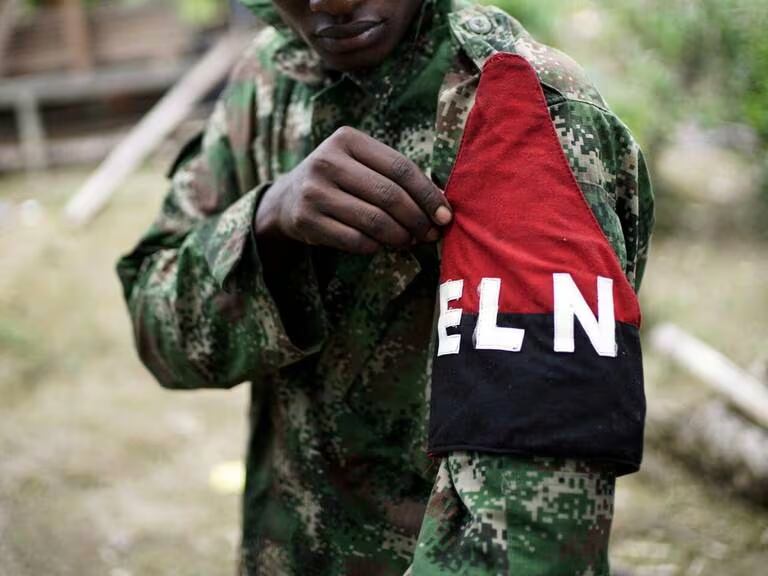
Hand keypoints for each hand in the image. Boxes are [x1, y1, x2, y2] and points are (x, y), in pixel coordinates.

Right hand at [254, 126, 451, 253]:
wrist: (288, 198)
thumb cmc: (341, 180)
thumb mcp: (363, 164)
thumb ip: (397, 176)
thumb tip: (441, 206)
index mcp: (347, 139)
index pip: (400, 168)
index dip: (427, 195)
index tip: (445, 215)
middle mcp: (326, 161)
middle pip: (389, 195)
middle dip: (417, 219)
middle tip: (430, 234)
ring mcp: (313, 191)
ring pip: (374, 221)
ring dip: (400, 236)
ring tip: (411, 241)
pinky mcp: (306, 219)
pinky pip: (355, 240)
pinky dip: (377, 246)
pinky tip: (384, 246)